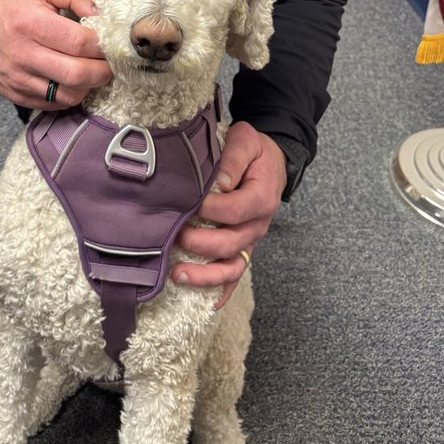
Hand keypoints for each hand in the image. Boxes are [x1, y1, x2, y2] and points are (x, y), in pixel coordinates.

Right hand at [0, 0, 110, 108]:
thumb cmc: (13, 7)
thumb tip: (101, 13)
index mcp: (31, 23)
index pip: (79, 42)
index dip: (102, 44)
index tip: (110, 41)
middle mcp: (24, 55)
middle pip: (77, 74)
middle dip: (103, 70)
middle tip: (109, 61)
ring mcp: (19, 79)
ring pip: (69, 94)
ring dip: (89, 85)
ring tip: (92, 71)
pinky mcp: (17, 96)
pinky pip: (55, 104)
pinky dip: (71, 95)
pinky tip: (73, 81)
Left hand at [171, 121, 287, 307]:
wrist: (270, 163)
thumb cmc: (255, 152)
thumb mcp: (248, 141)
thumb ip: (234, 157)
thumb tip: (219, 182)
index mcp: (261, 197)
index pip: (234, 210)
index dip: (210, 210)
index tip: (187, 203)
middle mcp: (258, 225)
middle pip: (230, 243)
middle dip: (199, 243)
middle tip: (173, 234)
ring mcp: (250, 241)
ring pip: (232, 267)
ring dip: (205, 275)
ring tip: (177, 275)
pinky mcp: (242, 249)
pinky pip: (234, 275)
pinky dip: (220, 291)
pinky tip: (204, 302)